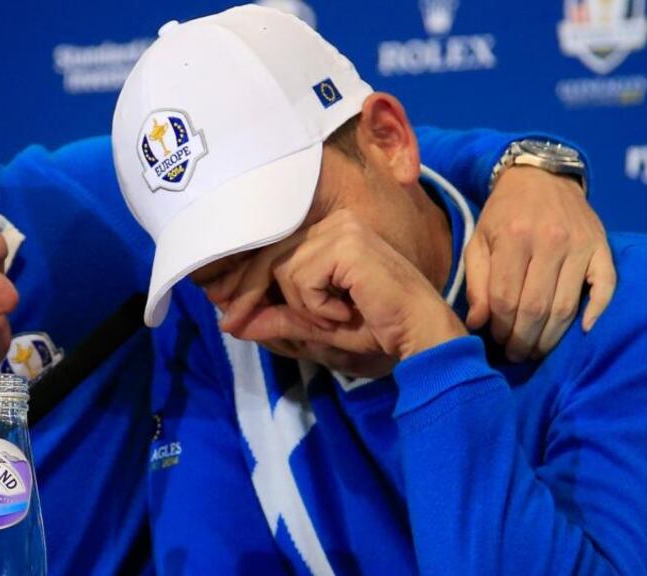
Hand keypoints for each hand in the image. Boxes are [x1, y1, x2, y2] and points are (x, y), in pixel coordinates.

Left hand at [219, 210, 466, 361]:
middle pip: (270, 255)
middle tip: (232, 325)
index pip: (273, 252)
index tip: (227, 316)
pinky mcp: (346, 243)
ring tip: (334, 318)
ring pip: (283, 269)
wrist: (419, 334)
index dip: (246, 284)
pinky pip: (302, 278)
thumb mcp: (314, 325)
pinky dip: (316, 305)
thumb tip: (230, 323)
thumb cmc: (376, 328)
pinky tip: (344, 311)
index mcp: (328, 234)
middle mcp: (334, 223)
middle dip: (249, 294)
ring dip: (302, 306)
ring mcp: (341, 228)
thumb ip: (276, 319)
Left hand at [465, 166, 615, 361]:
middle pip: (536, 307)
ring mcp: (579, 245)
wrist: (540, 177)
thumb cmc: (502, 215)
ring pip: (566, 305)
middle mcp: (549, 241)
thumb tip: (477, 323)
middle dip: (523, 339)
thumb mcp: (478, 241)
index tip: (496, 340)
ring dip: (551, 336)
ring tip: (536, 350)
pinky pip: (605, 285)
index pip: (505, 298)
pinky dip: (596, 311)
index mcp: (513, 238)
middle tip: (516, 354)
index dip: (499, 327)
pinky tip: (582, 330)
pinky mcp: (601, 246)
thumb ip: (476, 283)